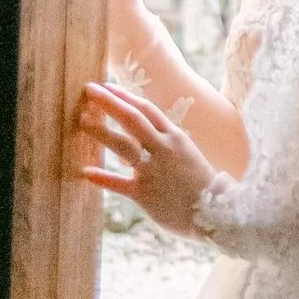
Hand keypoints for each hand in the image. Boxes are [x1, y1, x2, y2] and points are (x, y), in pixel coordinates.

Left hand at [75, 79, 213, 236]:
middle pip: (132, 118)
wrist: (217, 212)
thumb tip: (140, 128)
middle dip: (109, 103)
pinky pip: (120, 184)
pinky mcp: (146, 194)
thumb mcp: (185, 150)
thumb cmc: (199, 181)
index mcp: (174, 135)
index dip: (124, 96)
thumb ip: (164, 139)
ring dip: (101, 132)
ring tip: (82, 121)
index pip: (145, 108)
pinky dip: (102, 178)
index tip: (106, 86)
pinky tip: (86, 172)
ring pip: (123, 146)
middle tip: (88, 90)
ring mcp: (154, 171)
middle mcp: (163, 148)